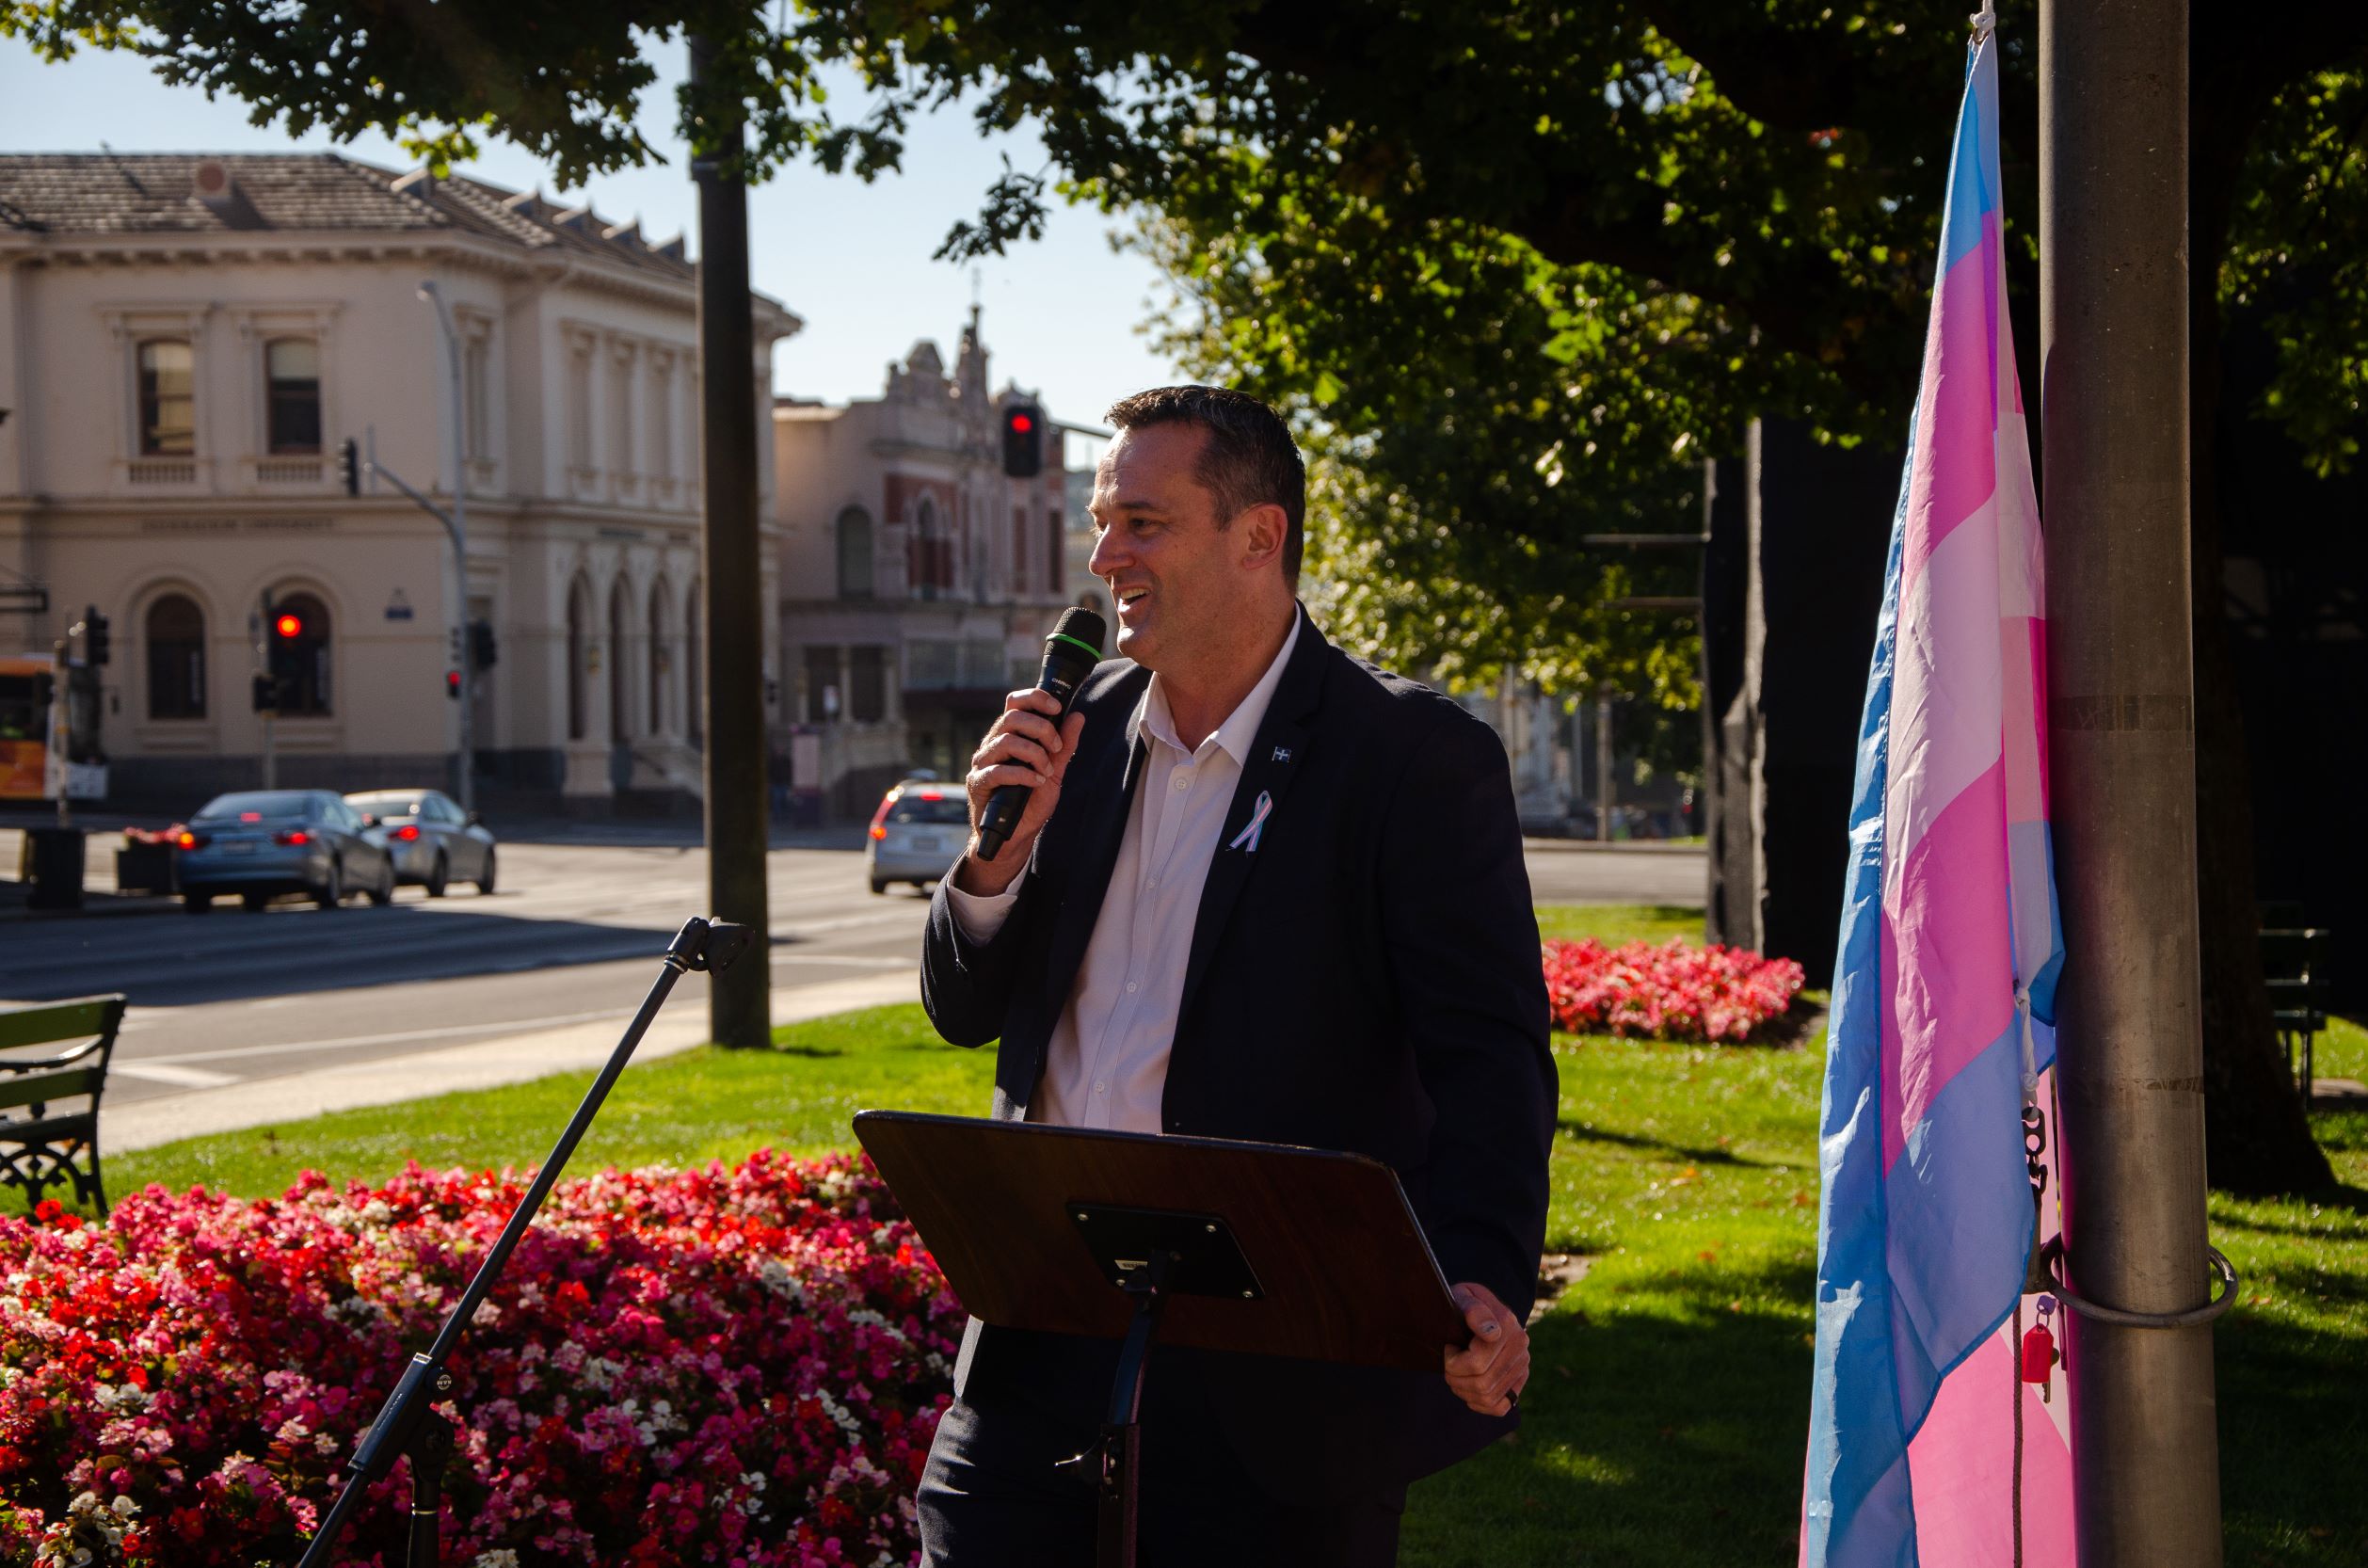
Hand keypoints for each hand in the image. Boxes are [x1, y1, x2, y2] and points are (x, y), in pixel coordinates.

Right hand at [953, 689, 1086, 896]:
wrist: (1015, 835)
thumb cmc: (1030, 801)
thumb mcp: (1054, 770)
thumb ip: (1065, 745)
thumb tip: (1078, 716)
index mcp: (1009, 736)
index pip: (1015, 703)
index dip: (1035, 698)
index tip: (1057, 708)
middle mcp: (993, 744)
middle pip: (1012, 717)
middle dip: (1041, 729)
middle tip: (1057, 748)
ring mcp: (983, 763)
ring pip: (1006, 741)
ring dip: (1034, 754)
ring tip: (1046, 771)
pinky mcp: (978, 783)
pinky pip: (998, 771)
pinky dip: (1022, 774)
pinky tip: (1036, 782)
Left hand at [1443, 1282, 1528, 1417]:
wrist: (1479, 1310)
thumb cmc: (1464, 1304)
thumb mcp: (1463, 1297)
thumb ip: (1475, 1310)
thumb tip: (1491, 1333)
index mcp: (1507, 1323)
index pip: (1476, 1363)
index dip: (1453, 1362)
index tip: (1448, 1347)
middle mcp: (1520, 1345)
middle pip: (1481, 1383)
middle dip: (1455, 1378)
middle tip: (1448, 1365)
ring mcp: (1522, 1364)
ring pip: (1488, 1397)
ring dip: (1464, 1391)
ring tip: (1456, 1375)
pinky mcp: (1520, 1380)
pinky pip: (1501, 1407)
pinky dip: (1480, 1404)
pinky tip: (1470, 1390)